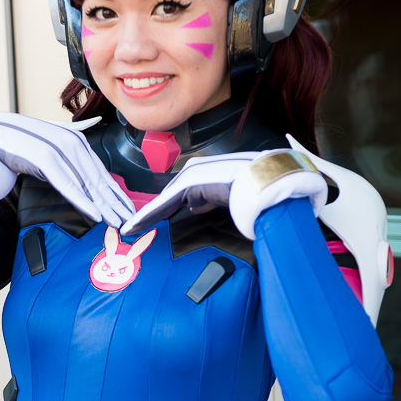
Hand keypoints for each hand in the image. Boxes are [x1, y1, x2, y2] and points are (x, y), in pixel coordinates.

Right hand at [0, 111, 134, 226]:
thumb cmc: (13, 147)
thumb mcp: (44, 148)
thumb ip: (67, 145)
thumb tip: (90, 127)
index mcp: (72, 140)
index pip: (99, 170)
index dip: (115, 191)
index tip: (128, 210)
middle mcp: (68, 141)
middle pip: (97, 176)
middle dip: (114, 200)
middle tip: (130, 222)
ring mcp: (55, 147)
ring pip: (85, 180)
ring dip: (103, 203)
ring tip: (116, 222)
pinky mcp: (41, 156)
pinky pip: (66, 182)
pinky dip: (82, 198)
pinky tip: (95, 213)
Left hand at [121, 149, 326, 239]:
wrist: (271, 184)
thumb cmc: (261, 193)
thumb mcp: (232, 199)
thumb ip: (212, 200)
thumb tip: (196, 206)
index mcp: (209, 175)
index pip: (182, 194)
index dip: (165, 208)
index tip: (153, 221)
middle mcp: (198, 171)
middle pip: (169, 196)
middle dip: (152, 212)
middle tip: (134, 227)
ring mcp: (194, 176)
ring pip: (164, 200)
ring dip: (146, 216)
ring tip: (129, 230)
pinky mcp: (191, 184)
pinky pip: (165, 203)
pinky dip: (149, 216)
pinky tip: (136, 226)